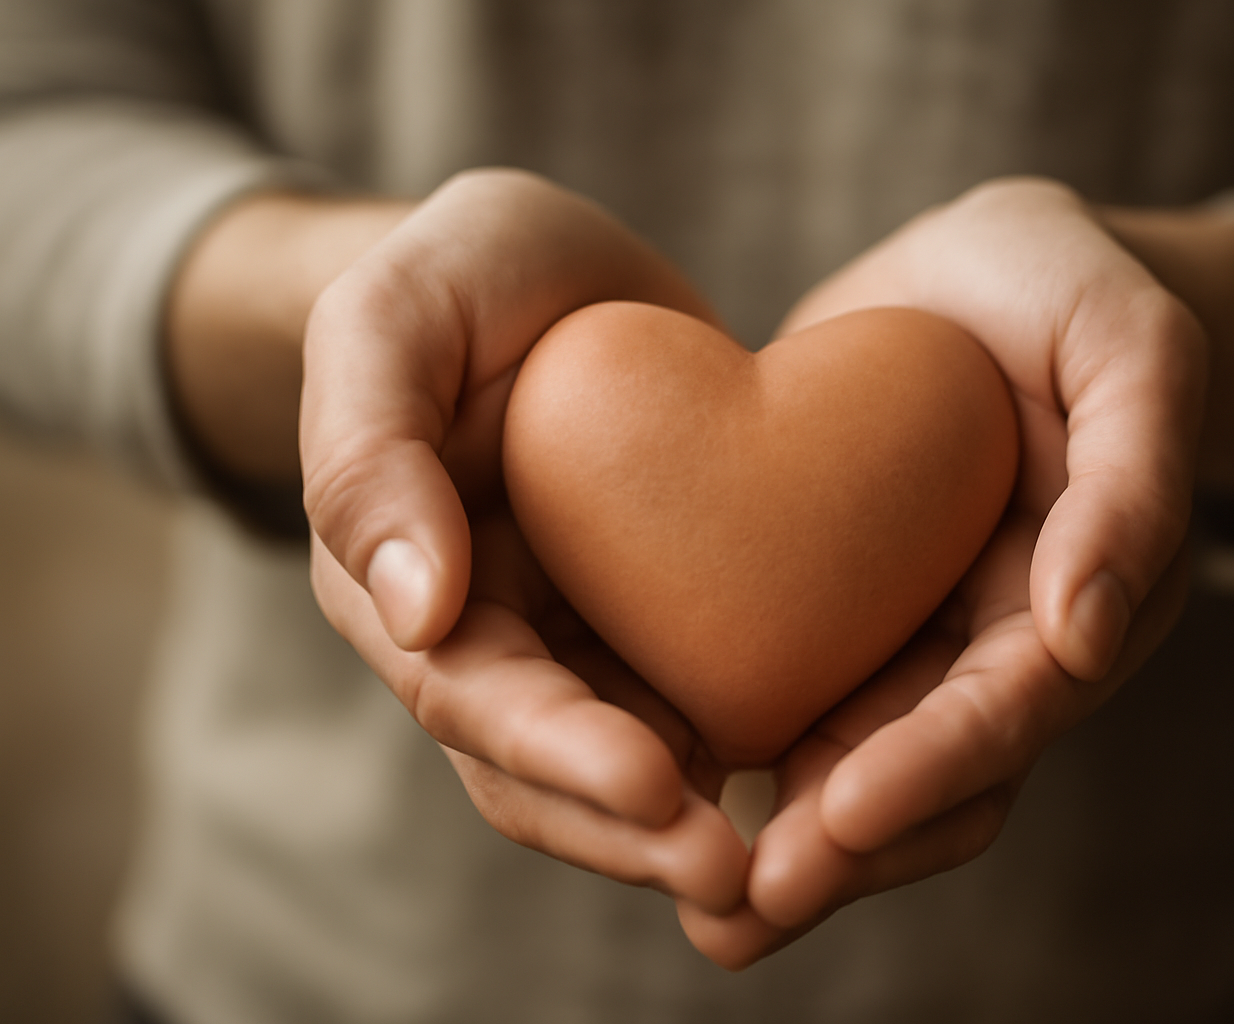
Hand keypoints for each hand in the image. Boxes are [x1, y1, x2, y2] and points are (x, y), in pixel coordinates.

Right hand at [299, 169, 746, 911]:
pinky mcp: (660, 616)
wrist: (550, 267)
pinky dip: (755, 746)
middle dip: (633, 830)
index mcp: (400, 583)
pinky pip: (703, 695)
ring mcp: (575, 634)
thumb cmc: (456, 274)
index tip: (657, 783)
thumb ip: (370, 452)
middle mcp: (486, 634)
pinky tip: (831, 777)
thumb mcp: (389, 318)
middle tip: (737, 871)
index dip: (556, 753)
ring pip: (628, 762)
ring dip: (693, 825)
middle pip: (545, 771)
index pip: (468, 696)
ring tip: (791, 863)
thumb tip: (417, 612)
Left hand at [678, 177, 1207, 964]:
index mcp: (1090, 600)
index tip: (838, 815)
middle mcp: (1001, 643)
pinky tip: (656, 798)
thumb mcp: (1134, 348)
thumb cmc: (1072, 291)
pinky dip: (739, 756)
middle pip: (932, 775)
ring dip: (790, 845)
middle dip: (846, 850)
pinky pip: (794, 693)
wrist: (987, 272)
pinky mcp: (836, 605)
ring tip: (702, 911)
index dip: (935, 765)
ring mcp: (916, 633)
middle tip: (743, 908)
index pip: (1016, 706)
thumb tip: (1082, 634)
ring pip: (860, 764)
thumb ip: (1134, 478)